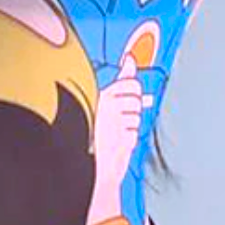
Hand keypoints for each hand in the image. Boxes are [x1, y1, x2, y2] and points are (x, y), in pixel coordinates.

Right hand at [89, 55, 150, 223]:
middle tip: (117, 117)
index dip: (133, 91)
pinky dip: (128, 139)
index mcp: (100, 95)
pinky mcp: (125, 139)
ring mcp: (117, 124)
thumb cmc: (92, 130)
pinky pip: (135, 134)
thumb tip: (131, 61)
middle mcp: (109, 107)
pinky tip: (115, 142)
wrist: (86, 163)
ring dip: (128, 125)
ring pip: (138, 117)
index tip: (127, 95)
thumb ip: (119, 79)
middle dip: (133, 108)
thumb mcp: (101, 100)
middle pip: (138, 99)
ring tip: (112, 132)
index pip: (131, 83)